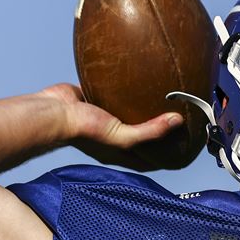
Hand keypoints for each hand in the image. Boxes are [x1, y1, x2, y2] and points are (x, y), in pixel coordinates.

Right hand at [37, 83, 183, 171]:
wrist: (52, 111)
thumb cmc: (83, 130)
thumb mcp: (121, 136)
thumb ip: (149, 131)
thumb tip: (177, 121)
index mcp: (120, 153)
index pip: (151, 159)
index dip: (169, 155)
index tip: (187, 146)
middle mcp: (114, 139)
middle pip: (144, 137)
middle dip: (161, 131)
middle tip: (182, 118)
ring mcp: (105, 120)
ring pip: (131, 115)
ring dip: (146, 109)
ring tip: (166, 97)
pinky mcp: (97, 101)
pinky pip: (117, 96)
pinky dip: (128, 91)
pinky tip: (141, 80)